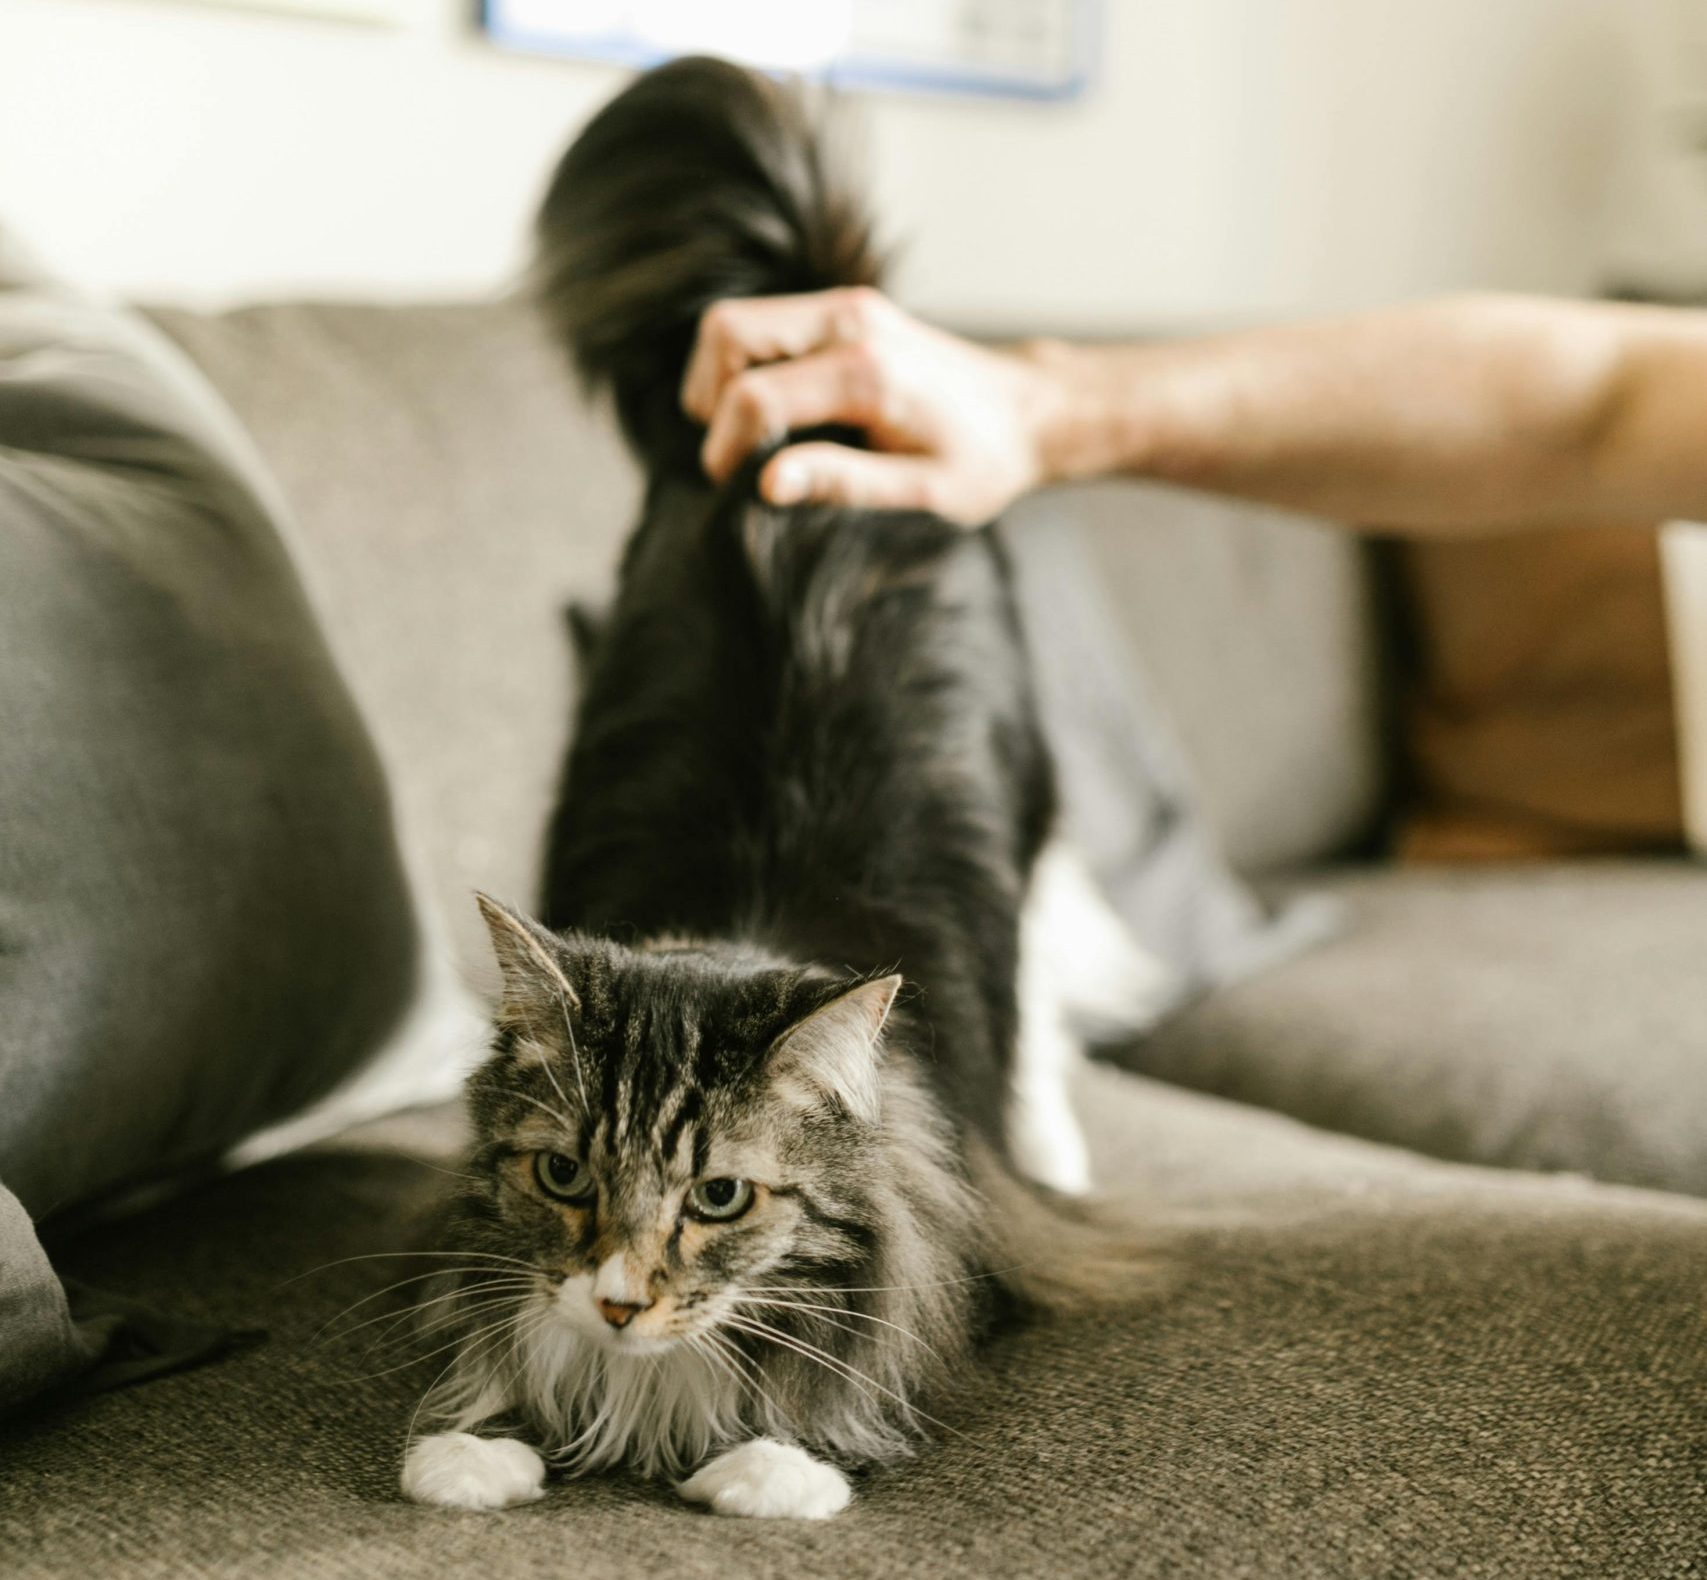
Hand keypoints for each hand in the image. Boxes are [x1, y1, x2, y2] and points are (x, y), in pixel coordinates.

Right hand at [681, 286, 1060, 525]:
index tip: (732, 488)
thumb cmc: (982, 461)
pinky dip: (743, 366)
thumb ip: (842, 484)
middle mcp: (851, 324)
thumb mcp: (922, 493)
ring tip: (746, 436)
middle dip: (708, 397)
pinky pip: (763, 324)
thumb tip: (766, 485)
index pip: (756, 397)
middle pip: (725, 332)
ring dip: (718, 378)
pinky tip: (771, 415)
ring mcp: (847, 309)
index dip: (726, 447)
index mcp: (869, 374)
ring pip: (733, 321)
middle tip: (730, 454)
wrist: (1028, 412)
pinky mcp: (845, 311)